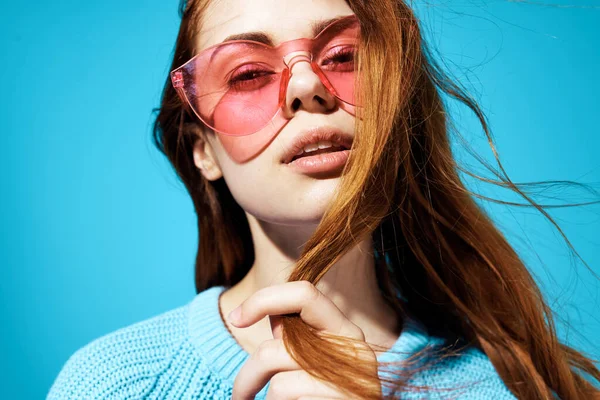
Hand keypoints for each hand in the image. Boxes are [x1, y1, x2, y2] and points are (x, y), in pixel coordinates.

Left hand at [228, 281, 379, 399]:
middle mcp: (354, 351)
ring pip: (278, 383)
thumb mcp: (316, 356)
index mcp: (345, 331)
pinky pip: (289, 398)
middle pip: (276, 349)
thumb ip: (297, 334)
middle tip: (238, 396)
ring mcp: (350, 381)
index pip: (304, 293)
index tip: (236, 318)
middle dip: (247, 375)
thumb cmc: (326, 391)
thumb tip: (267, 308)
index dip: (263, 299)